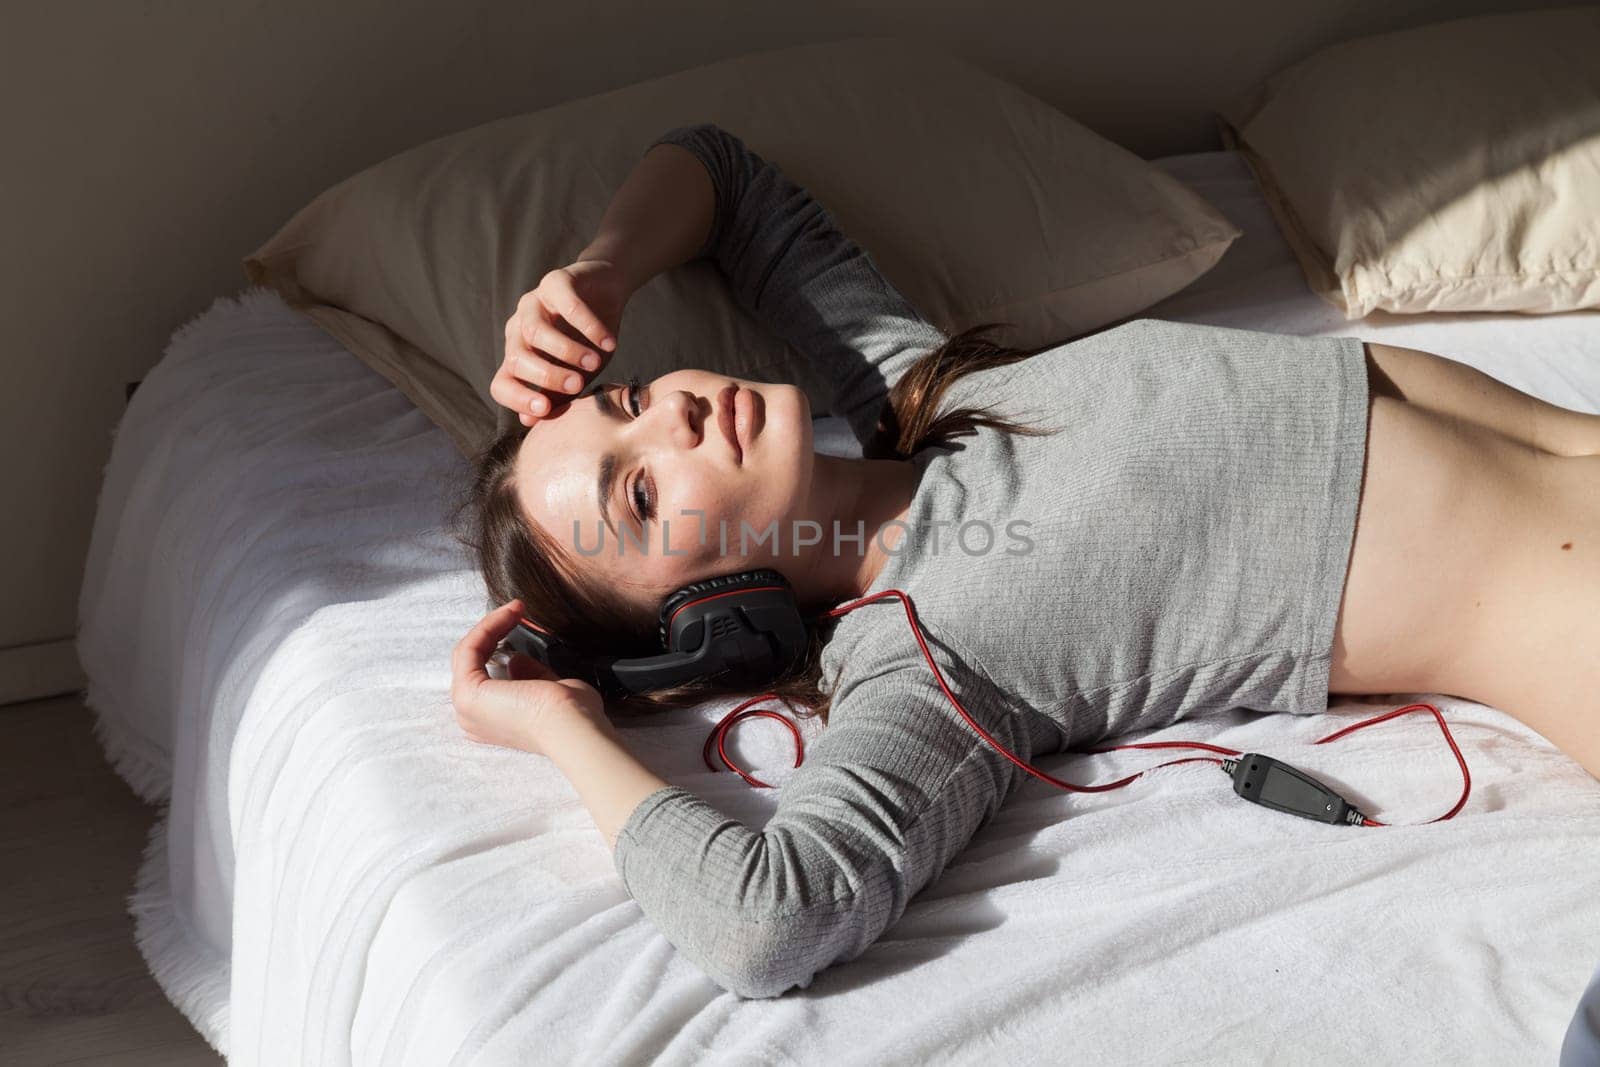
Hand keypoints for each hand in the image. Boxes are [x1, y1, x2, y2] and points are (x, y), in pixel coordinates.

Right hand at [451, 599, 611, 755]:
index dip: (498, 645)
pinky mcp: (466, 691)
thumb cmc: (570, 715)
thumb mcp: (550, 688)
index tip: (520, 622)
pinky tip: (509, 614)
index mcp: (490, 722)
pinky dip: (487, 627)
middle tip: (517, 610)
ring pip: (467, 653)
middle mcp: (471, 717)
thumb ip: (531, 676)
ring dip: (490, 625)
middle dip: (492, 631)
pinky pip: (469, 649)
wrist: (571, 726)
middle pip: (471, 662)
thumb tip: (515, 660)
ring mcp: (465, 706)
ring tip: (516, 608)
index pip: (483, 675)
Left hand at [494, 260, 629, 427]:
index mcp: (519, 355)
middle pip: (516, 359)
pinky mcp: (555, 282)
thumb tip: (530, 422)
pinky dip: (589, 327)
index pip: (501, 384)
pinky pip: (567, 307)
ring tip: (594, 363)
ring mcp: (533, 303)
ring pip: (535, 332)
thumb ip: (557, 396)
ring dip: (566, 352)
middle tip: (577, 385)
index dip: (517, 399)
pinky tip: (607, 343)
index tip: (545, 409)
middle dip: (546, 376)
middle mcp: (518, 330)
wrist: (606, 290)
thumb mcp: (576, 372)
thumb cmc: (589, 338)